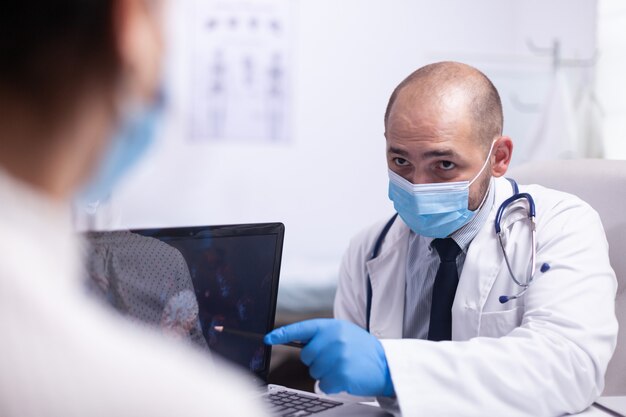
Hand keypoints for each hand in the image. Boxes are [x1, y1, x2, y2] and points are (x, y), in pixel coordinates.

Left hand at [264, 319, 394, 396]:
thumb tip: (296, 339)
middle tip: (334, 359)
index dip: (282, 333)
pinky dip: (332, 385)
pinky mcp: (342, 374)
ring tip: (343, 366)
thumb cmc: (360, 349)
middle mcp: (334, 339)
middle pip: (306, 356)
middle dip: (316, 360)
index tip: (267, 338)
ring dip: (326, 373)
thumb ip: (322, 334)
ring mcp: (338, 357)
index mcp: (332, 326)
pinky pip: (324, 384)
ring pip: (314, 371)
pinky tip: (345, 377)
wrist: (385, 364)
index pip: (302, 328)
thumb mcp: (343, 333)